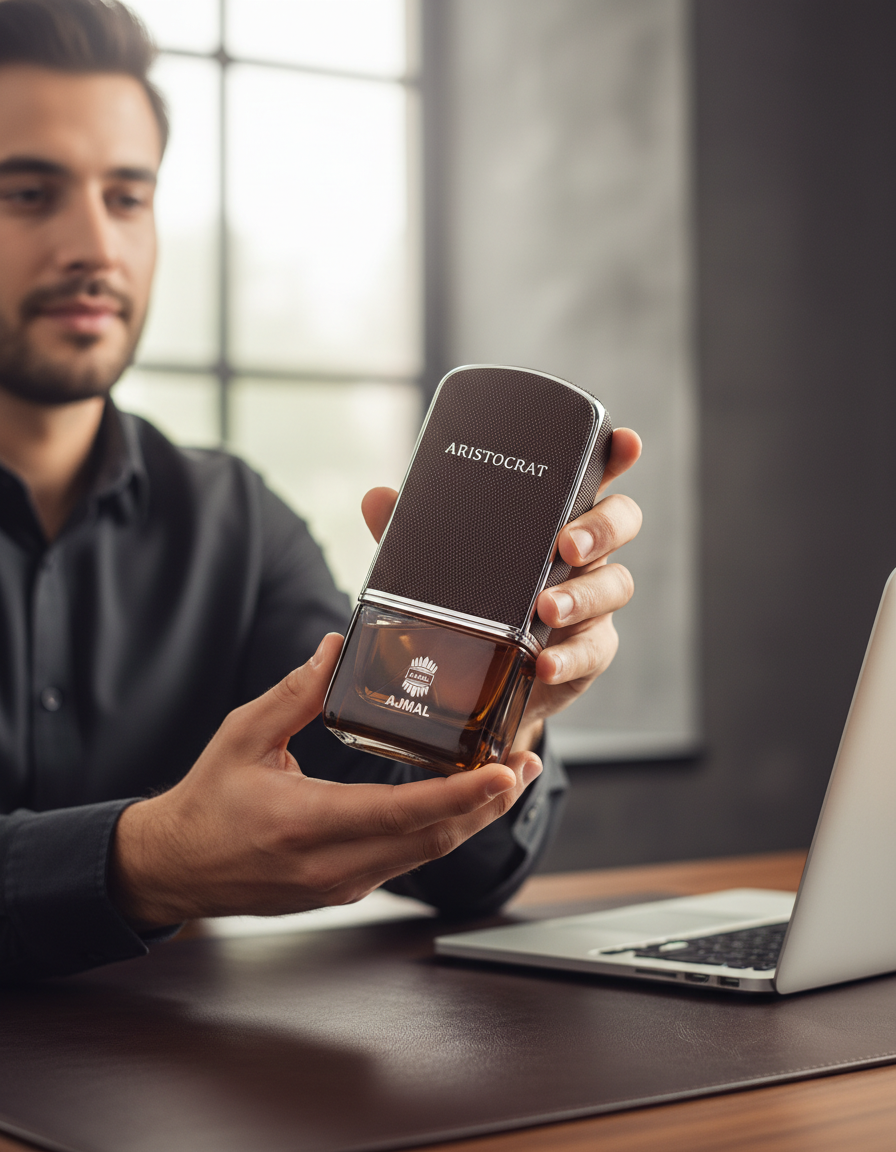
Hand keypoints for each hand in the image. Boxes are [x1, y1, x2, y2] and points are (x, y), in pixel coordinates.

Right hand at [111, 634, 540, 928]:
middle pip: (433, 839)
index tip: (506, 772)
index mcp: (305, 824)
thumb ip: (295, 693)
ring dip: (475, 817)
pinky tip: (466, 801)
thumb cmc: (206, 802)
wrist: (177, 868)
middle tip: (528, 763)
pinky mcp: (348, 886)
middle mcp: (333, 864)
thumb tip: (336, 648)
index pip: (402, 813)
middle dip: (489, 803)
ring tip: (512, 777)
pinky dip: (445, 828)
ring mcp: (344, 882)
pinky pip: (410, 857)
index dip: (462, 795)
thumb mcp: (242, 736)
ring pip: (428, 853)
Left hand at [362, 427, 642, 751]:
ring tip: (547, 609)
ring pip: (615, 585)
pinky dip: (570, 657)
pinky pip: (593, 649)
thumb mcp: (438, 567)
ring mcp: (591, 602)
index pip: (592, 477)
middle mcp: (582, 555)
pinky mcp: (588, 651)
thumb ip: (413, 534)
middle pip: (620, 523)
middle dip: (602, 528)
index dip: (617, 456)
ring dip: (583, 595)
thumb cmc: (469, 607)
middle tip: (566, 544)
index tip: (626, 442)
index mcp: (552, 519)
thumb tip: (378, 498)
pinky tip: (546, 664)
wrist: (475, 686)